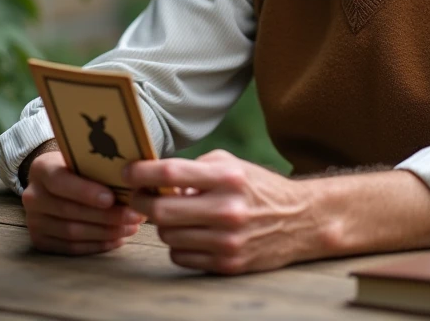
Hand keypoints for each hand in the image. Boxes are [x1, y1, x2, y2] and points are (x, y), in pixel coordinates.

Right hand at [22, 150, 144, 254]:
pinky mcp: (40, 240)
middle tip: (134, 215)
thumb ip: (101, 165)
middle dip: (106, 215)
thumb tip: (135, 177)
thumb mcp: (85, 158)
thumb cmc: (78, 167)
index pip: (60, 181)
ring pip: (72, 232)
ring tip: (132, 227)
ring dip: (106, 232)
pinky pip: (71, 248)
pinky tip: (118, 239)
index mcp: (41, 168)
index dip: (85, 192)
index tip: (111, 198)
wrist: (54, 183)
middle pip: (70, 210)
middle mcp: (32, 196)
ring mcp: (33, 221)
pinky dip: (97, 245)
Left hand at [126, 149, 327, 274]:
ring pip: (168, 236)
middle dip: (142, 203)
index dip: (141, 173)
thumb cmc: (258, 187)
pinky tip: (193, 234)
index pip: (171, 173)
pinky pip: (181, 257)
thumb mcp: (232, 165)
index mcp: (228, 178)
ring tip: (178, 215)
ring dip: (165, 225)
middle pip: (161, 211)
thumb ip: (194, 169)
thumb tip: (154, 180)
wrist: (301, 220)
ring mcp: (227, 240)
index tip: (127, 173)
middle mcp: (227, 209)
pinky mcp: (228, 264)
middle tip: (140, 197)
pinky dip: (179, 245)